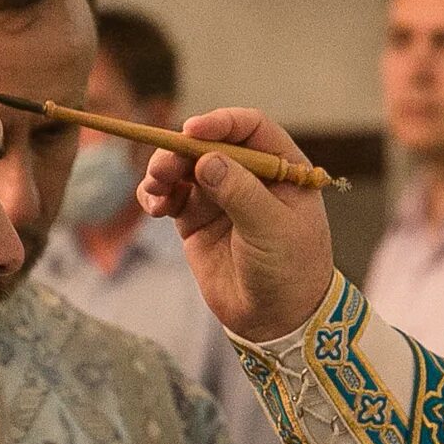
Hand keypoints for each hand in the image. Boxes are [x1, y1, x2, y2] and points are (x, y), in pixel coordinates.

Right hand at [135, 110, 335, 344]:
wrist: (277, 320)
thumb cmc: (290, 270)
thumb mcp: (272, 229)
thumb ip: (241, 192)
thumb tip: (207, 160)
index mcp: (282, 168)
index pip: (250, 129)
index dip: (221, 122)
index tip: (192, 131)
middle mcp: (250, 176)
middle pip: (209, 145)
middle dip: (181, 151)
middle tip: (162, 169)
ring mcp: (221, 197)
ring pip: (185, 168)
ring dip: (164, 171)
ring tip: (155, 189)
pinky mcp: (197, 220)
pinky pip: (171, 196)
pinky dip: (156, 195)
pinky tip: (153, 206)